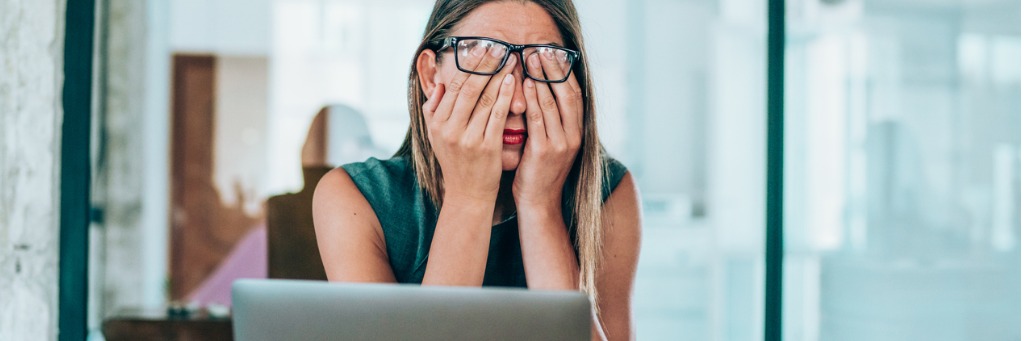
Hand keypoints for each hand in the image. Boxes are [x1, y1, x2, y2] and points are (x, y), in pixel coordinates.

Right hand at [423, 45, 518, 202]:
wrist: (468, 195)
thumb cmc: (455, 162)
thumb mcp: (436, 137)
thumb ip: (433, 110)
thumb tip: (438, 83)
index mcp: (437, 124)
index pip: (452, 87)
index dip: (468, 66)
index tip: (480, 50)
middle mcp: (449, 129)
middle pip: (468, 89)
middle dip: (484, 66)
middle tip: (498, 47)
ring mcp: (468, 139)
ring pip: (484, 99)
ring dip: (498, 76)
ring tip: (509, 59)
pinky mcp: (487, 147)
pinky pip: (497, 115)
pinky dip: (505, 96)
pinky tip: (512, 82)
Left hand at [513, 51, 583, 209]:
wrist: (539, 204)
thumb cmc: (539, 173)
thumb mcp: (550, 144)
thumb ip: (549, 122)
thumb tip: (540, 94)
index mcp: (578, 132)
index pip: (575, 95)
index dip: (564, 73)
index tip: (552, 54)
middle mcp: (574, 136)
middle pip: (567, 94)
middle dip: (553, 70)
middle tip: (540, 50)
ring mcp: (561, 144)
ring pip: (552, 103)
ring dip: (540, 79)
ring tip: (530, 59)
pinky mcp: (545, 151)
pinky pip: (538, 119)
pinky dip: (532, 99)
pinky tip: (524, 84)